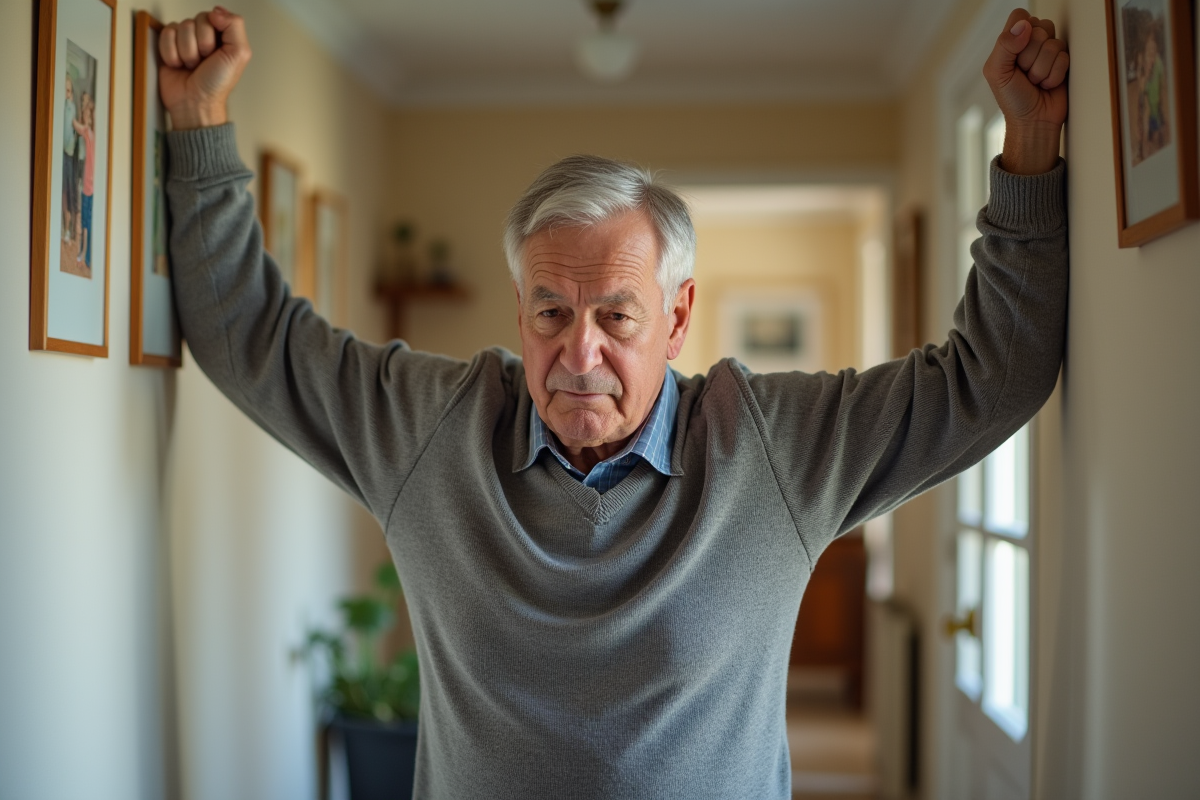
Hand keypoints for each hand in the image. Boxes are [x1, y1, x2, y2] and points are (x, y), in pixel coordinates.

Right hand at [159, 7, 251, 129]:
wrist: (194, 102)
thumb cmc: (216, 84)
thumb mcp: (239, 55)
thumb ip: (235, 26)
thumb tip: (216, 11)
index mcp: (224, 36)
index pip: (214, 16)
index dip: (212, 34)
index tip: (216, 51)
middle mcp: (205, 36)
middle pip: (196, 21)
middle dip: (199, 45)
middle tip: (203, 62)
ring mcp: (186, 40)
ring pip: (180, 27)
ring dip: (186, 51)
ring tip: (192, 66)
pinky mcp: (169, 46)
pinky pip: (165, 34)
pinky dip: (171, 53)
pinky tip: (178, 65)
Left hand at [983, 9, 1068, 174]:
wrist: (1034, 121)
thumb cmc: (1012, 100)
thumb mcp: (998, 73)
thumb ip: (1005, 46)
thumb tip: (1023, 25)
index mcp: (1010, 42)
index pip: (1020, 16)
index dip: (1020, 32)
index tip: (1014, 54)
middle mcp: (1030, 43)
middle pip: (1040, 28)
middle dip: (1030, 57)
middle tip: (1024, 74)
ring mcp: (1048, 51)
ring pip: (1053, 44)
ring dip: (1042, 69)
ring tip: (1035, 81)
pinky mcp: (1063, 61)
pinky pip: (1064, 58)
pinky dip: (1054, 76)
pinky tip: (1047, 84)